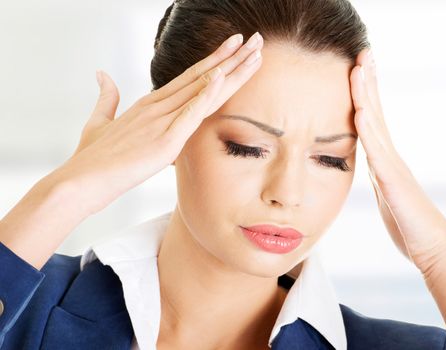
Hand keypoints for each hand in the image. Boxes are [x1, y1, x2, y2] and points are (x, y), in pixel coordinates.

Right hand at [54, 32, 263, 216]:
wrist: (80, 182)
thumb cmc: (92, 157)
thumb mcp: (99, 122)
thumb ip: (107, 97)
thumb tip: (102, 74)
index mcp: (148, 104)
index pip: (189, 78)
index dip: (214, 62)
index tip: (234, 47)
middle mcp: (157, 107)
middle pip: (202, 77)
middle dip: (231, 59)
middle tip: (256, 40)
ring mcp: (161, 122)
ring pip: (202, 91)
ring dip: (231, 72)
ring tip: (254, 52)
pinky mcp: (163, 142)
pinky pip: (188, 115)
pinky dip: (205, 96)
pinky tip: (221, 79)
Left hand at [349, 48, 445, 329]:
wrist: (432, 248)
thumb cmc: (408, 225)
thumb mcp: (387, 194)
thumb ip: (378, 175)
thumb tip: (370, 165)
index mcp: (384, 159)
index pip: (371, 119)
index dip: (364, 93)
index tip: (356, 68)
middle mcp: (389, 157)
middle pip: (376, 112)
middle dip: (367, 82)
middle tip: (362, 52)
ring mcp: (393, 167)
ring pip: (377, 124)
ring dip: (366, 95)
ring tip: (359, 67)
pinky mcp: (393, 183)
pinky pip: (378, 153)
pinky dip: (368, 131)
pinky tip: (360, 111)